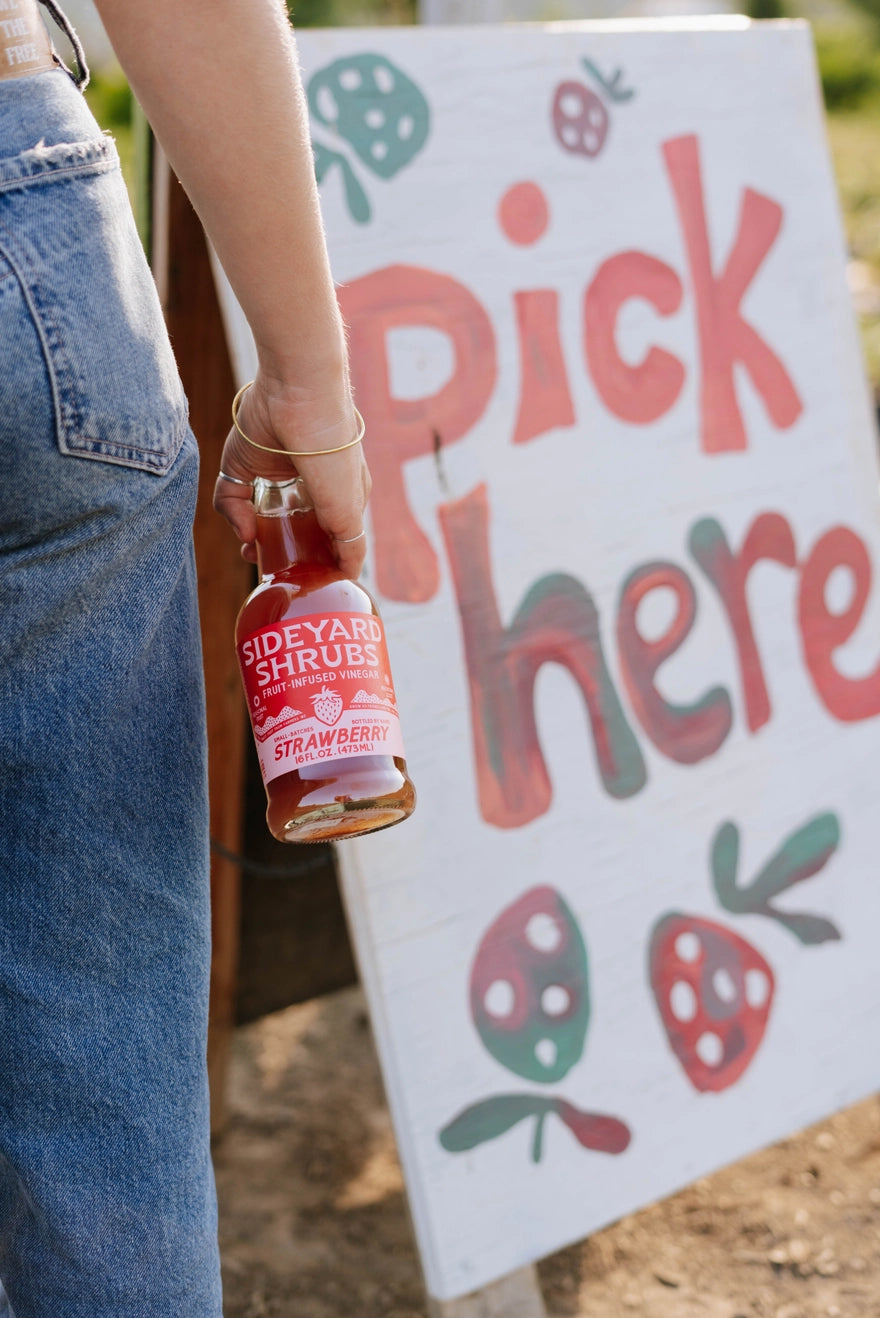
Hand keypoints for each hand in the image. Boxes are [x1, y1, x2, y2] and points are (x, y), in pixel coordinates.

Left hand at [213, 374, 371, 579]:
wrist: (299, 392)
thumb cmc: (333, 450)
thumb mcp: (348, 506)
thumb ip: (349, 545)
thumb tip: (347, 577)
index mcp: (339, 493)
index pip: (328, 535)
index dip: (318, 558)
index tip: (308, 578)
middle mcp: (305, 484)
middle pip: (289, 529)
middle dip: (281, 552)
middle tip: (275, 570)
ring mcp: (272, 474)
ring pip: (256, 517)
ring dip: (252, 539)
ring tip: (251, 553)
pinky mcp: (242, 464)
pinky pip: (230, 498)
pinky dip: (232, 515)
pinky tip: (243, 528)